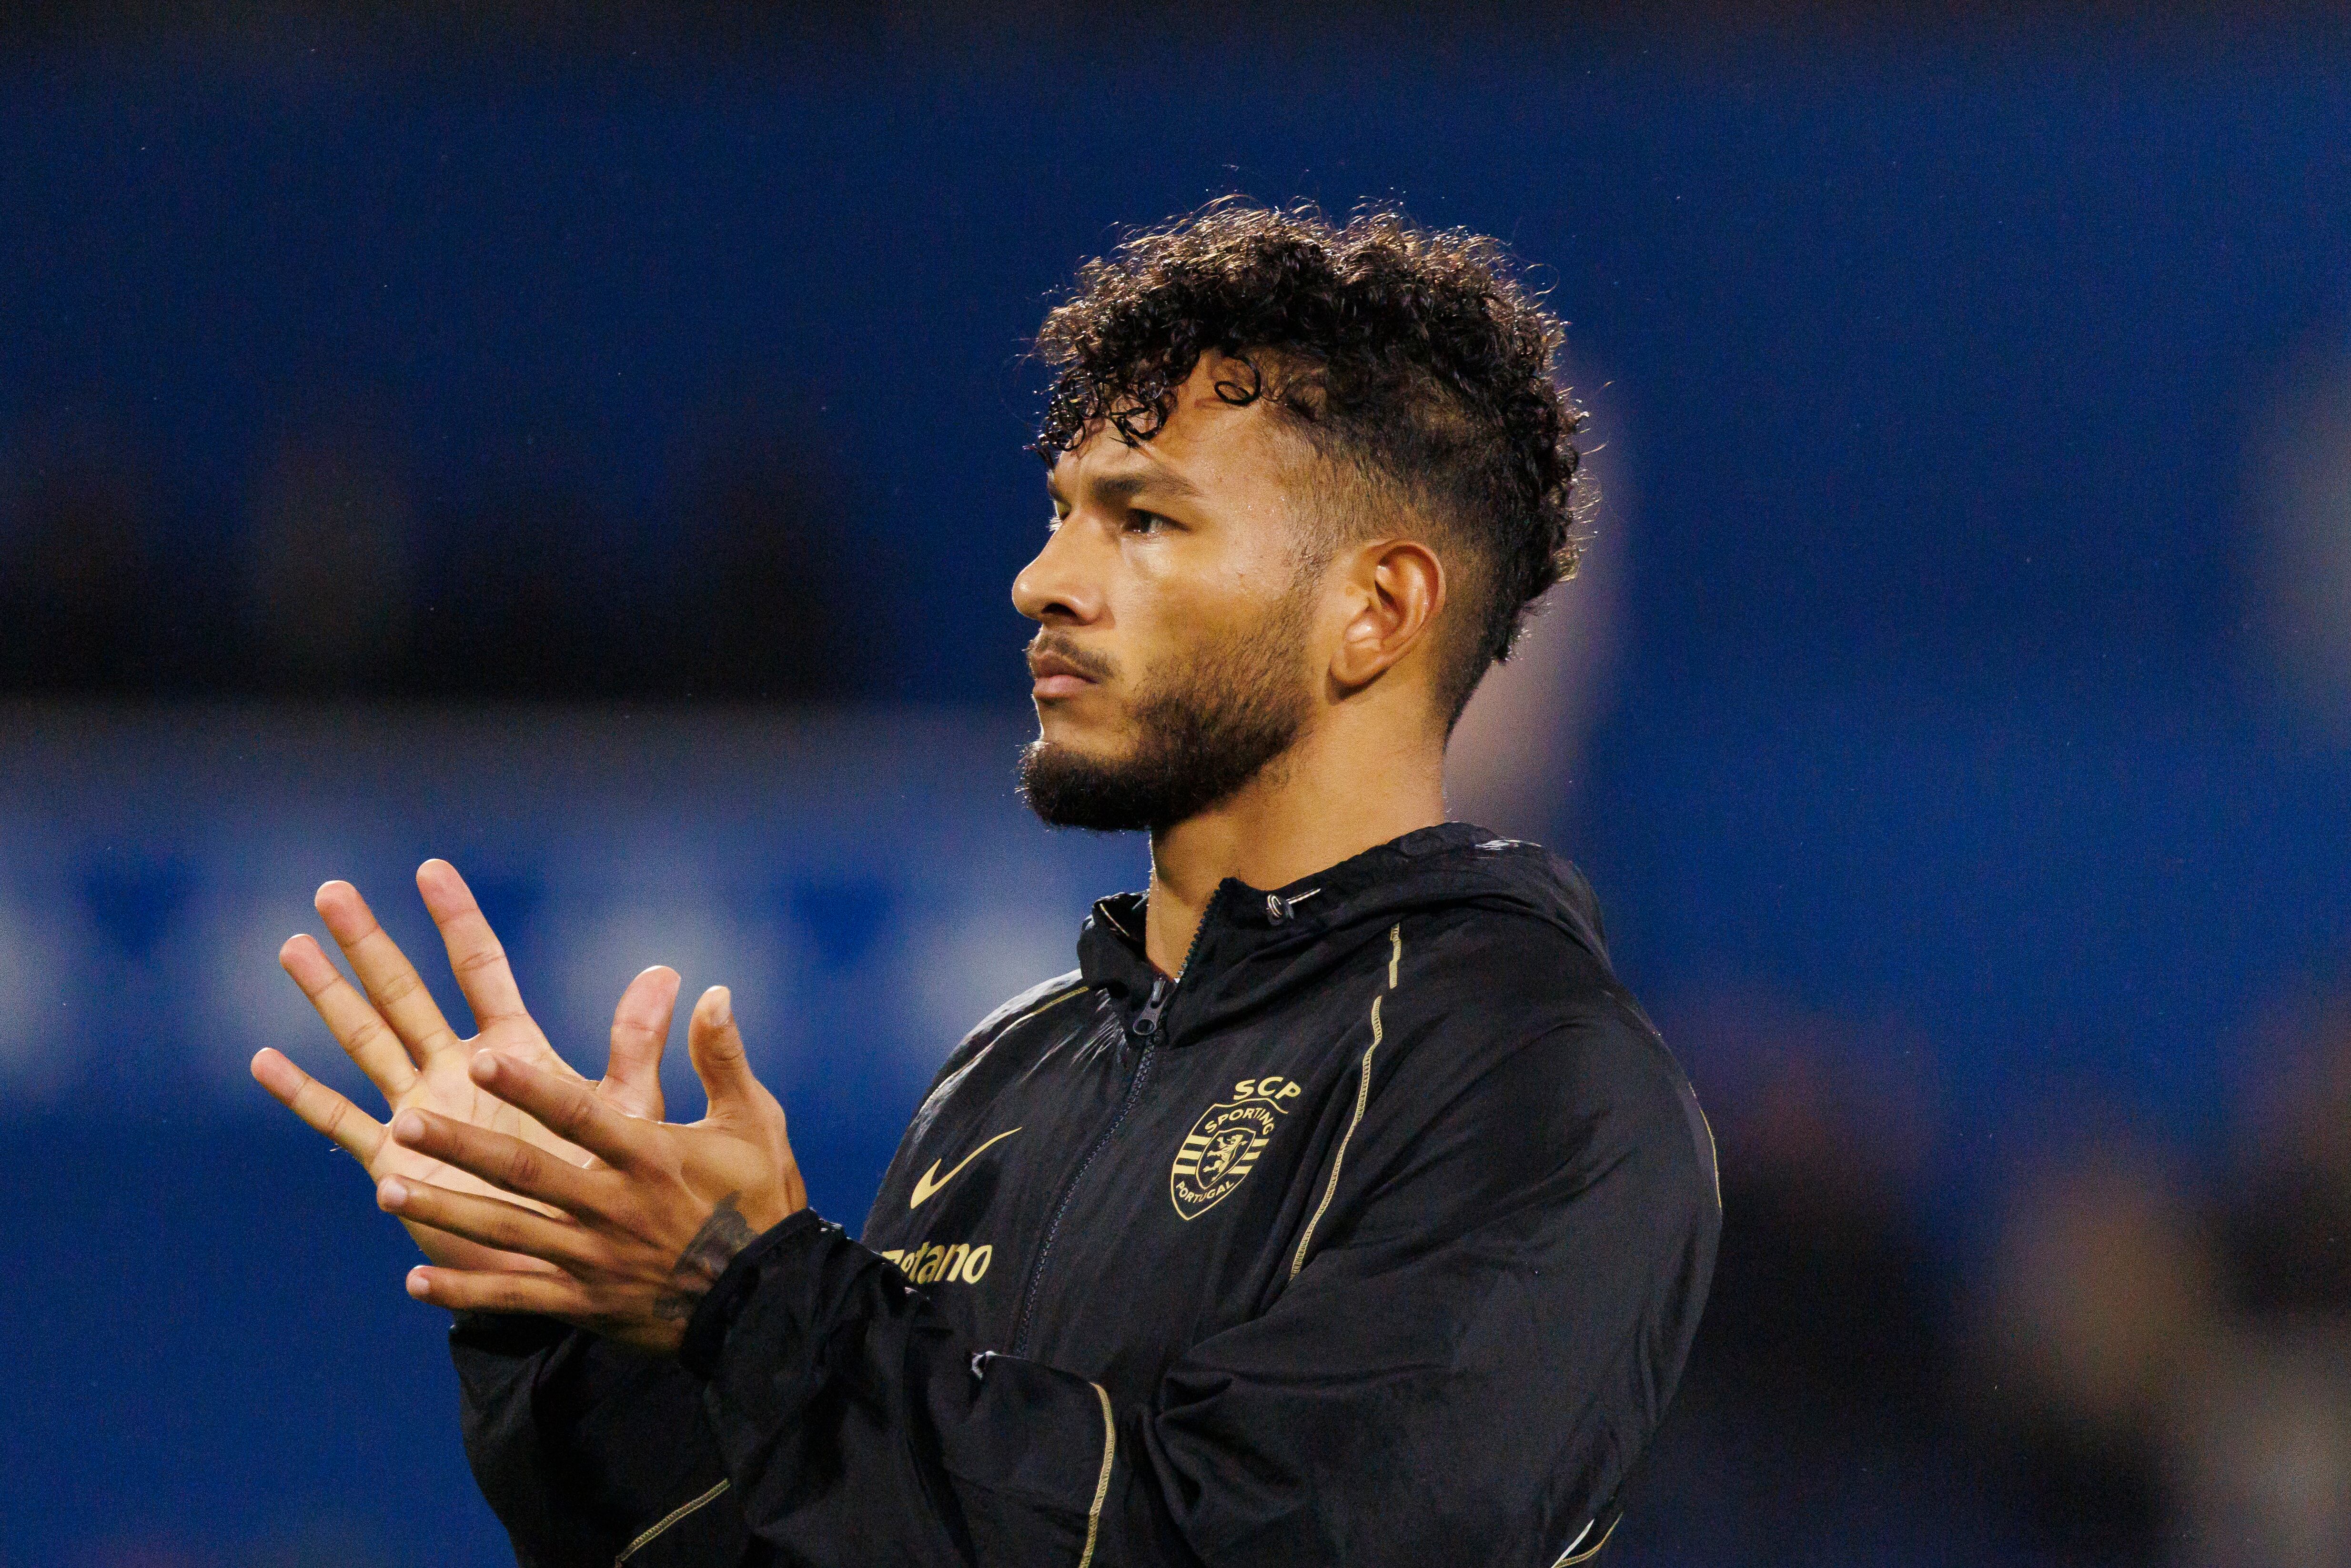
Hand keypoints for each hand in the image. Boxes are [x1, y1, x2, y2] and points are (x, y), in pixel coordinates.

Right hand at [252, 859, 677, 1272]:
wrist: (573, 1261)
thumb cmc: (608, 1187)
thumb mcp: (625, 1110)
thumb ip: (635, 1044)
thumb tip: (670, 972)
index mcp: (513, 1051)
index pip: (479, 969)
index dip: (456, 919)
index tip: (431, 869)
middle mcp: (459, 1071)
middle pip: (406, 991)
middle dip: (369, 942)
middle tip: (333, 890)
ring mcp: (423, 1111)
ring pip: (365, 1039)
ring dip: (328, 995)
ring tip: (293, 946)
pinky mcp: (397, 1161)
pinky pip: (341, 1121)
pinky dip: (302, 1093)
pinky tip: (264, 1061)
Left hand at [374, 984, 806, 1354]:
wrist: (770, 1302)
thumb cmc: (763, 1201)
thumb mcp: (753, 1122)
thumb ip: (722, 1058)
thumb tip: (712, 992)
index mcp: (651, 1157)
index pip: (581, 1116)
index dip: (531, 1086)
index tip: (483, 1055)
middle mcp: (614, 1207)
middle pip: (527, 1174)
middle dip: (463, 1147)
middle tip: (406, 1122)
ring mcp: (595, 1260)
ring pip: (508, 1234)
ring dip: (446, 1213)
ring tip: (386, 1192)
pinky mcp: (586, 1302)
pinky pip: (516, 1299)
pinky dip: (465, 1294)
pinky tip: (414, 1284)